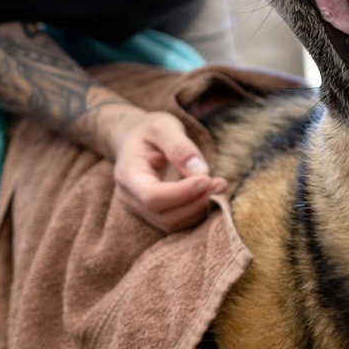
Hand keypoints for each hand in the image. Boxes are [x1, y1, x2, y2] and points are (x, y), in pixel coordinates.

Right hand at [112, 110, 227, 232]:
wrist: (137, 139)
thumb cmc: (149, 130)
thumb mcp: (163, 126)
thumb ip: (179, 146)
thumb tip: (200, 171)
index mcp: (128, 174)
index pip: (152, 196)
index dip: (181, 193)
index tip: (207, 178)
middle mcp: (131, 197)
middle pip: (163, 215)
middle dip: (195, 202)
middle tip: (220, 183)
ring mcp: (141, 209)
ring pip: (172, 223)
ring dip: (200, 209)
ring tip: (220, 186)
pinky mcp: (155, 214)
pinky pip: (177, 222)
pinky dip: (197, 212)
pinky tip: (212, 194)